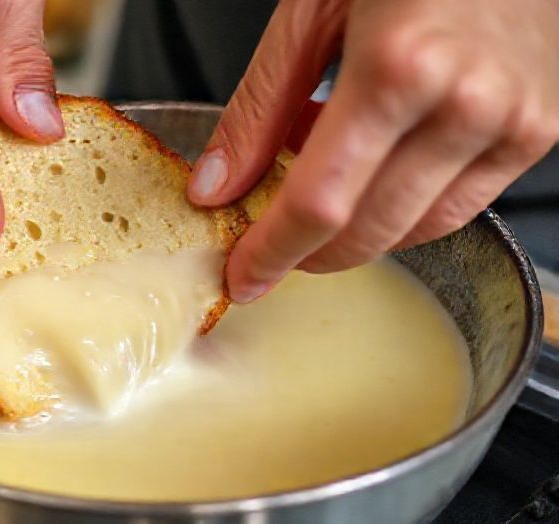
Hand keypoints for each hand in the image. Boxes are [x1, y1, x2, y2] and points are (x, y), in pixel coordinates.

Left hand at [188, 0, 558, 302]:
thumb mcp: (308, 13)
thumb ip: (259, 108)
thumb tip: (217, 187)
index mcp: (399, 65)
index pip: (320, 203)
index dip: (272, 253)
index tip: (241, 276)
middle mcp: (467, 101)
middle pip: (369, 231)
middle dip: (307, 254)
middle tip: (270, 242)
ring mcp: (514, 121)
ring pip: (416, 230)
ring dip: (356, 231)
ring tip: (324, 178)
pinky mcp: (540, 130)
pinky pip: (460, 205)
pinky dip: (405, 207)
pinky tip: (377, 169)